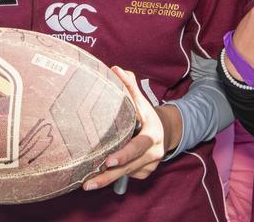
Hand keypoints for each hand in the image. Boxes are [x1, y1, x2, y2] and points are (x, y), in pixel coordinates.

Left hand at [82, 67, 165, 190]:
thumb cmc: (147, 115)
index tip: (108, 161)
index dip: (123, 155)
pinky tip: (103, 174)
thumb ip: (129, 87)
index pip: (137, 147)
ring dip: (107, 180)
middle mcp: (154, 153)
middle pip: (128, 168)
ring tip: (87, 184)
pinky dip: (116, 176)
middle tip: (88, 183)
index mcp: (152, 136)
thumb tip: (116, 69)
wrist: (166, 131)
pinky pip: (129, 176)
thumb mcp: (141, 101)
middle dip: (107, 176)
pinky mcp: (146, 173)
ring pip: (126, 175)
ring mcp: (150, 166)